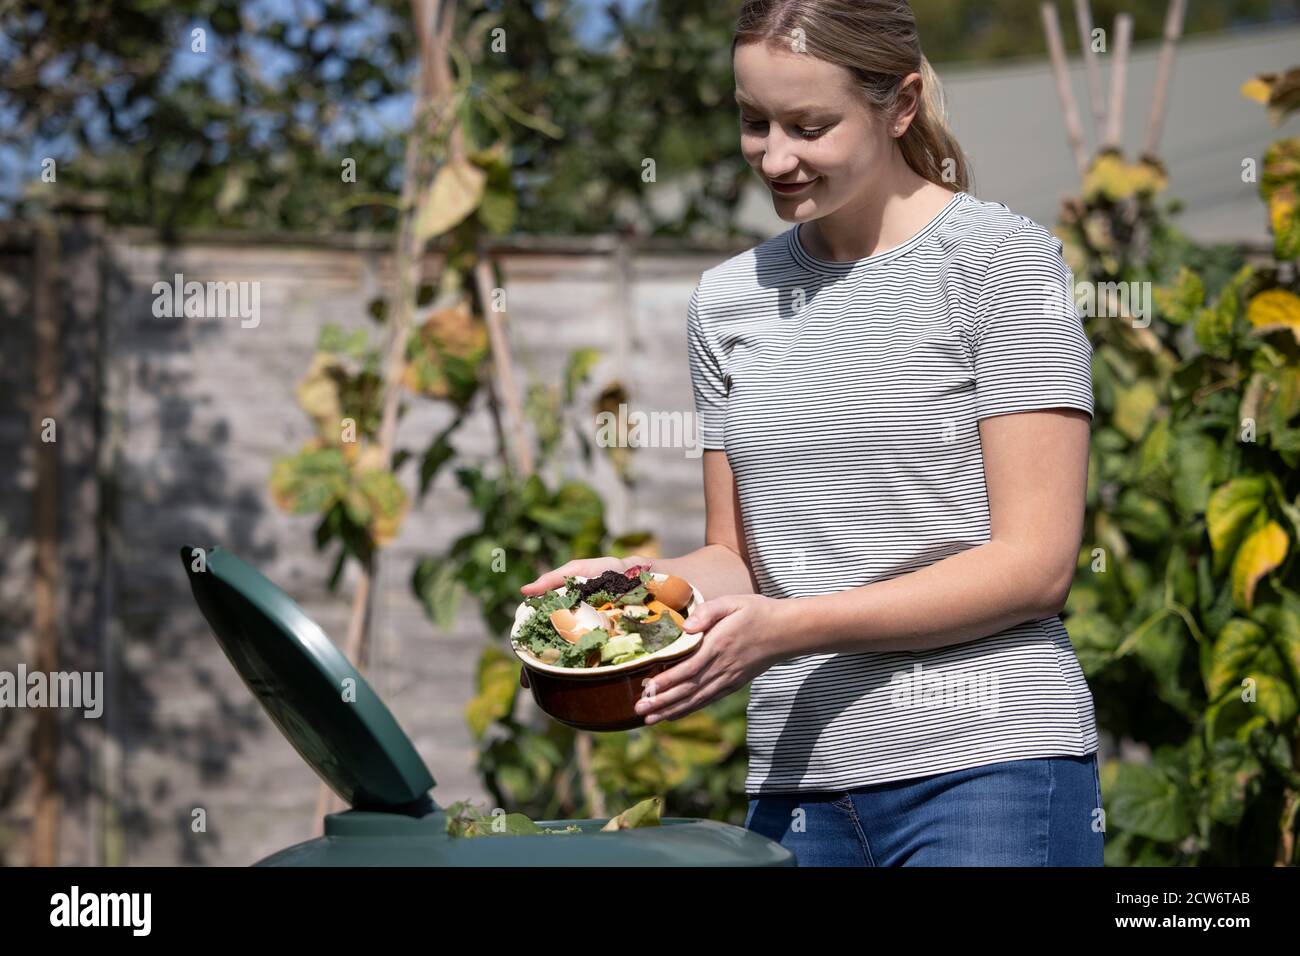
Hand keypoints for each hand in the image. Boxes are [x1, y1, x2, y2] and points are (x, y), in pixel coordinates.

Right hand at [517, 555, 652, 688]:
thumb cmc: (604, 571)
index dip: (530, 652)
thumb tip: (524, 591)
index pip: (541, 635)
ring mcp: (592, 636)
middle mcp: (575, 629)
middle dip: (543, 668)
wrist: (639, 575)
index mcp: (562, 614)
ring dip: (564, 671)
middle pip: (555, 652)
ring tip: (552, 684)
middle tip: (531, 681)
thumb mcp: (576, 570)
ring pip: (575, 657)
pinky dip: (592, 665)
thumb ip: (551, 580)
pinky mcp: (611, 640)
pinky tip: (584, 676)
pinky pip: (599, 655)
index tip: (525, 665)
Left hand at [633, 594, 785, 724]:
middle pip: (689, 689)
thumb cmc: (756, 612)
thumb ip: (707, 611)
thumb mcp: (732, 602)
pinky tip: (672, 715)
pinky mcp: (733, 685)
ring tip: (649, 719)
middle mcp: (722, 667)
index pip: (689, 668)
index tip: (648, 688)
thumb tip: (686, 626)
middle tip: (639, 710)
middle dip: (663, 701)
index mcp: (719, 645)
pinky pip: (707, 700)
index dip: (668, 680)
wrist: (786, 632)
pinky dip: (689, 709)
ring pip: (696, 699)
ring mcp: (728, 679)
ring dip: (672, 710)